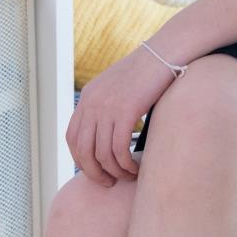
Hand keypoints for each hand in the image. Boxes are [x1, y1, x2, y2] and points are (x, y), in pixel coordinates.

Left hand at [66, 44, 178, 184]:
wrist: (165, 53)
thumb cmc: (149, 72)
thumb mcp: (120, 86)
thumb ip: (109, 105)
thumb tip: (108, 131)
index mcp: (88, 97)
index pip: (72, 137)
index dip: (80, 159)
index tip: (94, 170)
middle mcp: (92, 103)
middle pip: (82, 150)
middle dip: (94, 172)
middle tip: (108, 183)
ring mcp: (107, 107)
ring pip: (102, 154)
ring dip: (114, 172)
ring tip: (128, 176)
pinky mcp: (125, 112)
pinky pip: (119, 150)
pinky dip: (126, 165)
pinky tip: (136, 168)